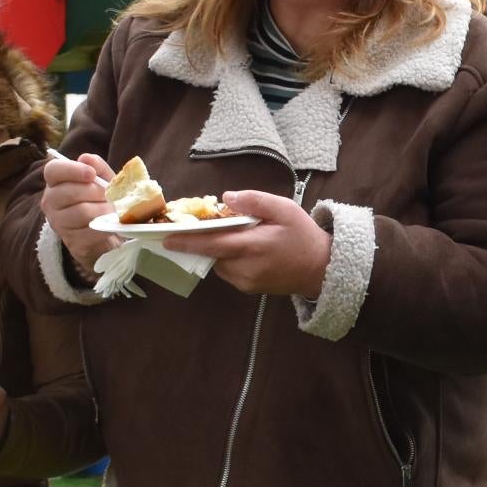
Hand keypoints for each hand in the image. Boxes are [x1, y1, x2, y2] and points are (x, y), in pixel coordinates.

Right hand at [42, 152, 119, 277]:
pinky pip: (90, 231)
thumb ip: (96, 167)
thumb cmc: (99, 200)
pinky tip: (110, 224)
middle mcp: (51, 201)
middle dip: (95, 192)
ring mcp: (58, 223)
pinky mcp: (71, 241)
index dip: (72, 170)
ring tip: (112, 210)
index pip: (53, 170)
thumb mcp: (102, 180)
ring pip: (81, 212)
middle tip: (109, 195)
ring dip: (103, 210)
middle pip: (69, 192)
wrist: (104, 231)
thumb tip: (87, 158)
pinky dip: (105, 227)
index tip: (91, 174)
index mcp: (55, 182)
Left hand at [172, 189, 328, 296]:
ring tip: (231, 233)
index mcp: (254, 246)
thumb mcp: (285, 209)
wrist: (320, 269)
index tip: (166, 237)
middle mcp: (246, 268)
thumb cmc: (303, 235)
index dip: (188, 241)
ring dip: (217, 248)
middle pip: (211, 253)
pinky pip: (227, 270)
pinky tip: (240, 247)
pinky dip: (227, 257)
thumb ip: (255, 201)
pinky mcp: (248, 288)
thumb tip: (226, 198)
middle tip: (194, 225)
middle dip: (200, 240)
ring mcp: (246, 281)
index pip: (213, 244)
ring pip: (218, 262)